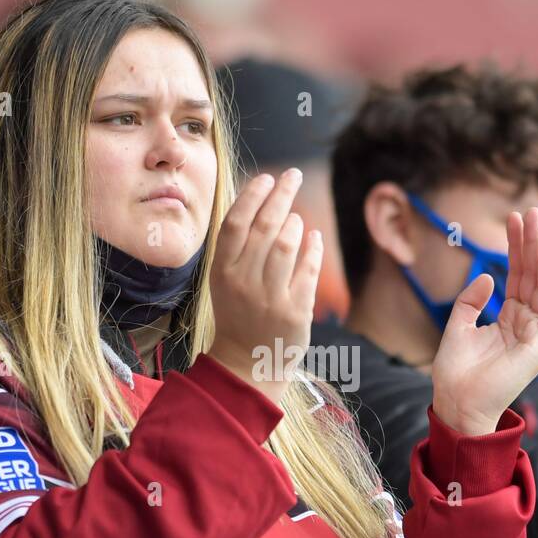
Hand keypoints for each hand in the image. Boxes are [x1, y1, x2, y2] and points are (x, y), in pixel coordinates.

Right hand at [207, 169, 321, 404]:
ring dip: (295, 223)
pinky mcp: (295, 312)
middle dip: (281, 195)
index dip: (252, 195)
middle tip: (292, 176)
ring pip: (285, 245)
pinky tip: (314, 236)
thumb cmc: (238, 311)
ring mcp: (270, 298)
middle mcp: (244, 282)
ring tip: (296, 217)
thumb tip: (258, 199)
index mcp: (222, 271)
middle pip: (264, 227)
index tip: (267, 177)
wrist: (247, 362)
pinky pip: (308, 270)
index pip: (236, 223)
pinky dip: (313, 248)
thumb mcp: (225, 279)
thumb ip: (237, 245)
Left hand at [431, 208, 537, 436]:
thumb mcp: (458, 326)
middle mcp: (527, 323)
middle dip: (534, 244)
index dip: (516, 247)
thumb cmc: (456, 372)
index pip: (517, 275)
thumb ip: (471, 300)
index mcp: (509, 318)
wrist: (457, 402)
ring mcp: (536, 333)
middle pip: (533, 275)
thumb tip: (488, 276)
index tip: (514, 219)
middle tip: (534, 212)